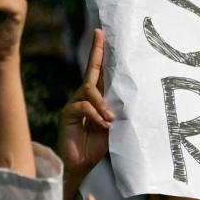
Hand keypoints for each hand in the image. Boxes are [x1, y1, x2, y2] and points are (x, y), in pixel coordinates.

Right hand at [60, 29, 113, 199]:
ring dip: (103, 105)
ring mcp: (74, 104)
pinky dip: (96, 115)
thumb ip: (119, 113)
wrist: (80, 165)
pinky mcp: (67, 114)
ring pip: (89, 91)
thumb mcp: (115, 127)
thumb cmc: (99, 146)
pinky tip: (103, 126)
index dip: (102, 54)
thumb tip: (133, 101)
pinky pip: (83, 107)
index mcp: (99, 100)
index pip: (101, 73)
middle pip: (91, 71)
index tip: (103, 35)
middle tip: (101, 35)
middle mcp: (85, 98)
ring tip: (111, 120)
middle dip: (96, 52)